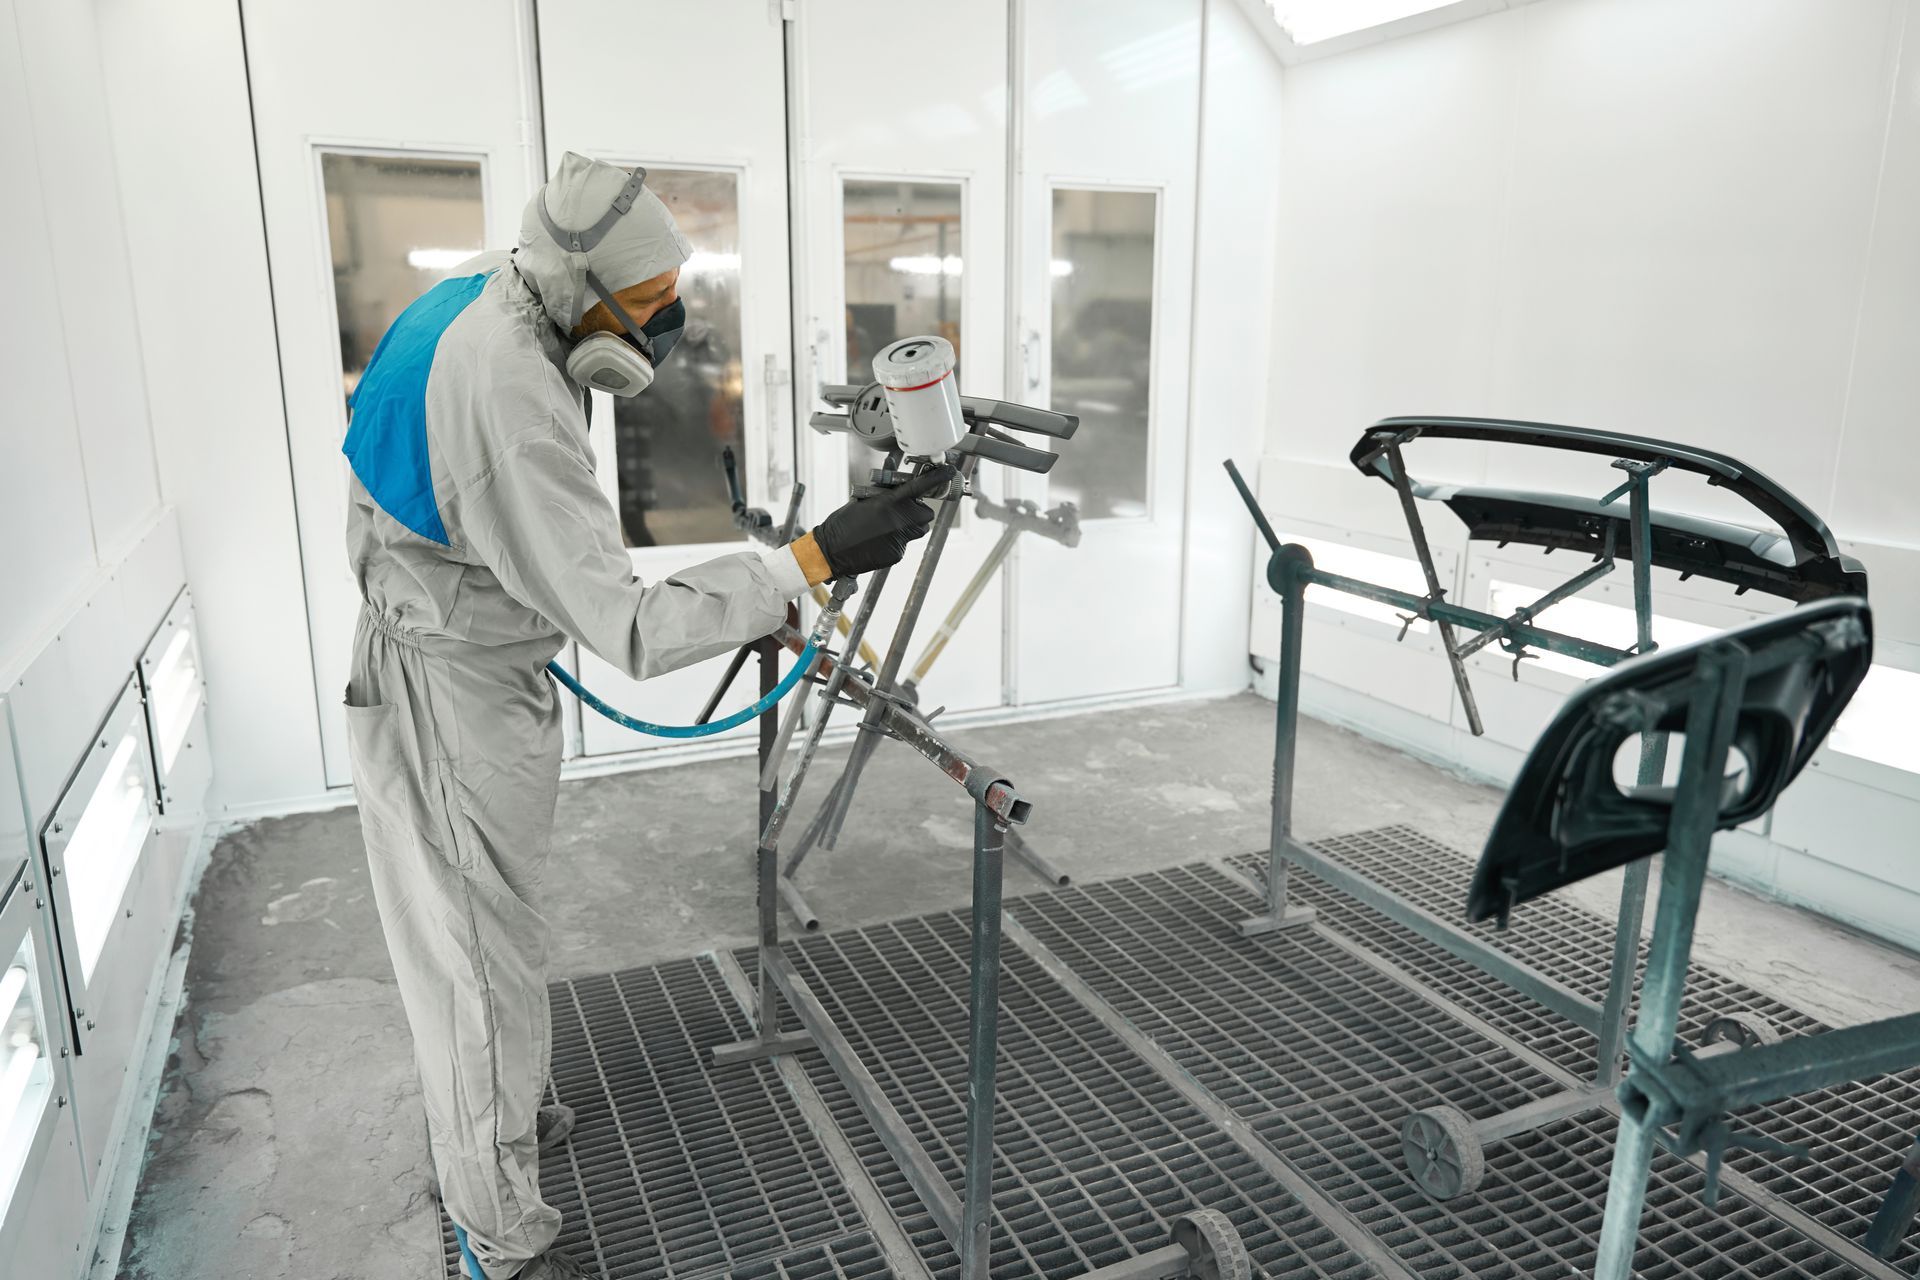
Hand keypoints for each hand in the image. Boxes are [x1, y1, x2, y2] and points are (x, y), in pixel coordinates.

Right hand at [811, 465, 954, 577]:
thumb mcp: (860, 499)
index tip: (948, 472)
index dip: (936, 478)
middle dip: (918, 511)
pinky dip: (897, 542)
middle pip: (926, 513)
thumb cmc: (842, 523)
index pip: (918, 488)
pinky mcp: (897, 554)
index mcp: (887, 503)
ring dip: (911, 526)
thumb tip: (890, 465)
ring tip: (891, 526)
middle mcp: (897, 521)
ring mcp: (899, 539)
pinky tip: (880, 541)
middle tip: (904, 511)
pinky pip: (906, 544)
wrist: (831, 551)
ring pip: (919, 530)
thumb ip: (881, 486)